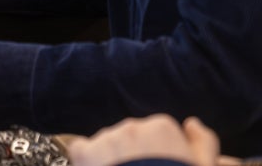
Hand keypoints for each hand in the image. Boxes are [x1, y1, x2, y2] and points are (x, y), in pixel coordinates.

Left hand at [68, 115, 218, 165]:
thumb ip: (203, 142)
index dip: (158, 155)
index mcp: (162, 128)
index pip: (156, 134)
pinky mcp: (84, 152)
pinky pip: (81, 150)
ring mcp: (106, 139)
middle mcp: (133, 127)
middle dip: (133, 155)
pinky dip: (87, 161)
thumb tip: (191, 123)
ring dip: (111, 158)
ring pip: (107, 144)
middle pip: (130, 138)